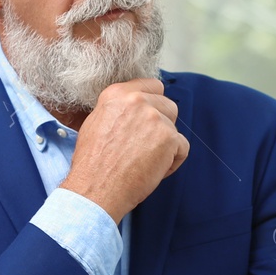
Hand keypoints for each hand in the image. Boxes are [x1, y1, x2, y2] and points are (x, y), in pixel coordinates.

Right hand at [61, 77, 188, 221]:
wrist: (95, 189)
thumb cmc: (93, 163)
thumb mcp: (96, 123)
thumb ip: (118, 109)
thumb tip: (136, 104)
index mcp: (117, 94)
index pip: (152, 85)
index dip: (153, 103)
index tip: (147, 119)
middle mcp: (137, 100)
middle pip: (167, 105)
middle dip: (161, 125)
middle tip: (142, 146)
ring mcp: (155, 118)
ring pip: (174, 126)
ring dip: (166, 143)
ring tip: (145, 160)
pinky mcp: (169, 138)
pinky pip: (182, 147)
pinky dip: (172, 161)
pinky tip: (153, 170)